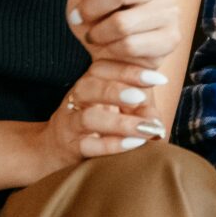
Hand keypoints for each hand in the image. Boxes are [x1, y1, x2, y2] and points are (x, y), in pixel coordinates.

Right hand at [29, 59, 170, 178]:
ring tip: (145, 129)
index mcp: (91, 81)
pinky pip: (88, 145)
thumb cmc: (97, 122)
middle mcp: (78, 98)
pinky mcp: (70, 146)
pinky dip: (112, 145)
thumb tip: (158, 123)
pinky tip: (133, 144)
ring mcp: (71, 123)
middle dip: (117, 90)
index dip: (131, 71)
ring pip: (89, 117)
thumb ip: (142, 110)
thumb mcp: (121, 109)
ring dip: (119, 123)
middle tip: (141, 96)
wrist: (55, 148)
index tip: (160, 78)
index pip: (105, 68)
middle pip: (90, 86)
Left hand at [59, 0, 180, 68]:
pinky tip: (109, 48)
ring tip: (92, 35)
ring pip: (123, 23)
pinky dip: (112, 49)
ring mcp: (171, 12)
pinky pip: (131, 45)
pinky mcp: (171, 38)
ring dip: (98, 33)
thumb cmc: (102, 15)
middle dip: (90, 7)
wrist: (117, 52)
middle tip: (76, 18)